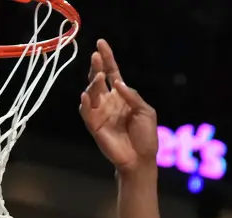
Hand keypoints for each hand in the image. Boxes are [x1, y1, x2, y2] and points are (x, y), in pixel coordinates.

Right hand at [79, 40, 158, 171]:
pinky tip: (86, 94)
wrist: (140, 159)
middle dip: (97, 66)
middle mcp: (108, 101)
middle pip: (99, 79)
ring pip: (92, 92)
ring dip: (94, 83)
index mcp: (122, 96)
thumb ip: (132, 96)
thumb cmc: (146, 136)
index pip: (113, 73)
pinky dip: (85, 102)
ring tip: (99, 76)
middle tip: (96, 56)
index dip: (108, 58)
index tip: (101, 43)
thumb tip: (117, 82)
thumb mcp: (146, 111)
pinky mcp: (94, 125)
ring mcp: (100, 112)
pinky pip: (86, 111)